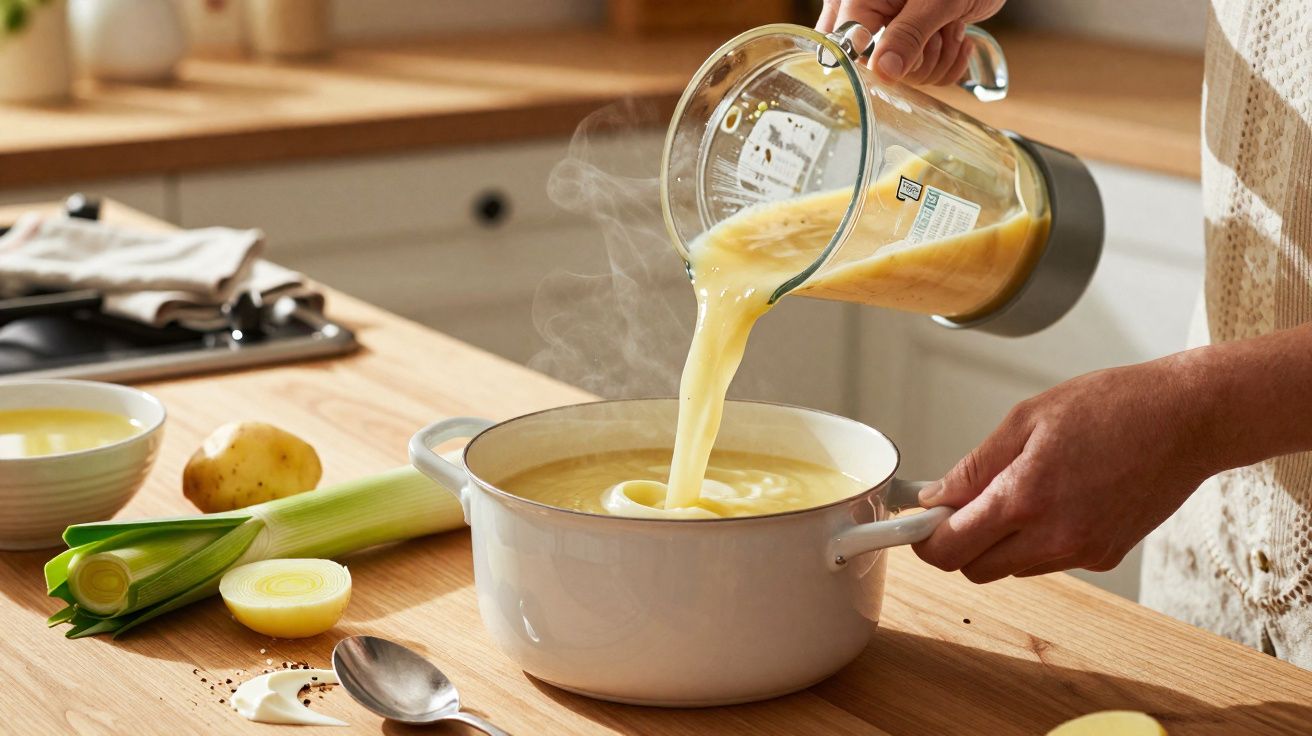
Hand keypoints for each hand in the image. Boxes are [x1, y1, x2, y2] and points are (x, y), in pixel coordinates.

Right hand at [817, 0, 1006, 84]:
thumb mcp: (935, 2)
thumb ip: (907, 35)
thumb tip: (882, 72)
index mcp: (862, 0)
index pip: (848, 45)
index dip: (878, 58)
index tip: (910, 52)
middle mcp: (873, 18)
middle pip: (880, 68)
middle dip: (920, 56)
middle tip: (939, 27)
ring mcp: (895, 34)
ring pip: (908, 75)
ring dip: (941, 56)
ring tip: (952, 24)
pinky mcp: (917, 46)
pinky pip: (927, 75)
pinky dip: (950, 61)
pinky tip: (959, 34)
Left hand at [911, 355, 1217, 583]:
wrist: (1188, 420)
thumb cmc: (1113, 406)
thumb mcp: (1025, 419)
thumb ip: (974, 467)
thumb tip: (935, 496)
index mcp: (1025, 498)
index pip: (950, 549)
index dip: (924, 539)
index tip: (917, 523)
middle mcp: (1054, 537)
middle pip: (975, 569)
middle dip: (959, 543)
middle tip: (962, 503)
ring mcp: (1083, 552)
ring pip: (1012, 568)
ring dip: (999, 541)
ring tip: (1021, 489)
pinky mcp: (1105, 556)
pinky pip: (1049, 561)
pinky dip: (1037, 540)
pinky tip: (1057, 498)